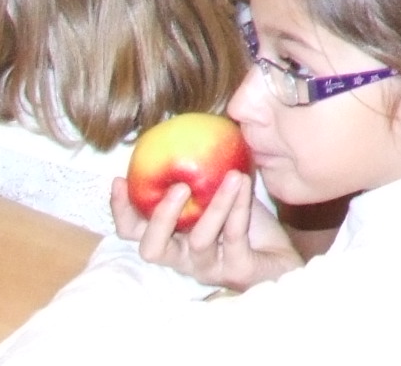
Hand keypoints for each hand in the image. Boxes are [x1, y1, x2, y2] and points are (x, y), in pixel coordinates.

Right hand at [113, 169, 299, 291]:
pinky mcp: (236, 270)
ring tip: (231, 176)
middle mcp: (182, 258)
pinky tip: (244, 182)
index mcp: (171, 240)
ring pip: (200, 240)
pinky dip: (239, 207)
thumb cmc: (245, 223)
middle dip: (160, 218)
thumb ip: (199, 175)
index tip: (120, 179)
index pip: (133, 233)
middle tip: (178, 187)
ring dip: (215, 206)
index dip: (121, 211)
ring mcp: (208, 267)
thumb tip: (189, 131)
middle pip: (152, 249)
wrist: (281, 257)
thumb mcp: (218, 195)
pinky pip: (234, 236)